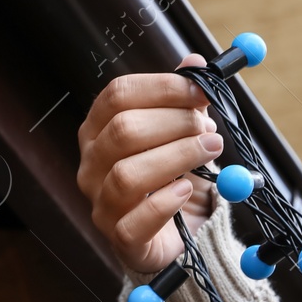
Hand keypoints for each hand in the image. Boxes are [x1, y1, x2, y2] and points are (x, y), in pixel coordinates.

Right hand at [76, 53, 223, 272]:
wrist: (179, 236)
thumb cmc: (175, 179)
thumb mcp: (182, 136)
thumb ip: (186, 101)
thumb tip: (196, 62)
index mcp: (100, 130)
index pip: (118, 95)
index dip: (162, 88)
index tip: (201, 90)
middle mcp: (92, 164)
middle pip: (123, 130)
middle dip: (174, 123)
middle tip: (209, 128)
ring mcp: (101, 203)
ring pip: (128, 174)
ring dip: (177, 157)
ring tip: (210, 151)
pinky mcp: (120, 239)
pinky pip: (135, 221)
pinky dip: (165, 203)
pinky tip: (188, 190)